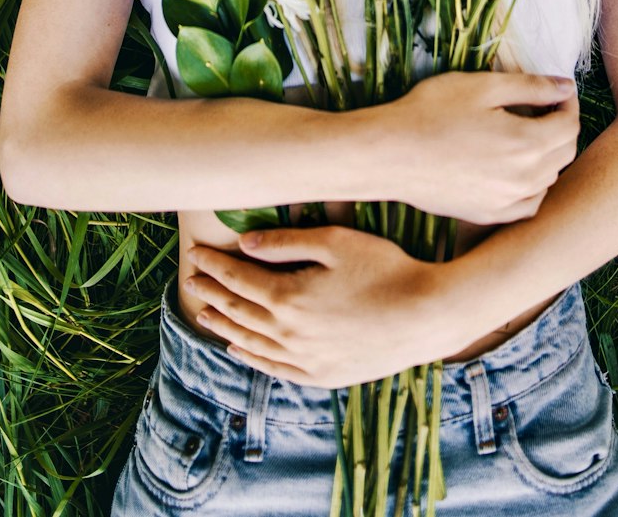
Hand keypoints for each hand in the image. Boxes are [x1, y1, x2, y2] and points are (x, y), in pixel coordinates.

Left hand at [183, 226, 456, 386]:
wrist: (426, 316)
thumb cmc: (385, 269)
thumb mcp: (336, 242)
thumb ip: (287, 242)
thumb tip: (245, 243)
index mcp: (289, 298)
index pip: (239, 279)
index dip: (215, 265)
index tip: (196, 253)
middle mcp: (289, 334)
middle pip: (239, 311)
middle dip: (212, 292)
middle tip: (192, 279)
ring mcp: (305, 360)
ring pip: (251, 342)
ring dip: (224, 325)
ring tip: (203, 313)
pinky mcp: (322, 376)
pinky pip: (274, 368)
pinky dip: (251, 357)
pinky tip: (238, 348)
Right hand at [388, 70, 579, 223]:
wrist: (388, 154)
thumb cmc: (430, 113)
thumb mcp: (482, 86)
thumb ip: (530, 86)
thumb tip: (565, 86)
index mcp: (527, 144)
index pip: (569, 124)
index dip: (568, 103)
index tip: (557, 91)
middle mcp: (525, 179)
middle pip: (564, 153)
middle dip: (562, 127)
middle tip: (545, 108)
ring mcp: (506, 202)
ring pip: (549, 179)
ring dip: (549, 155)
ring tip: (529, 133)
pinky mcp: (488, 215)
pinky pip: (528, 204)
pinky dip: (533, 186)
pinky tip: (518, 171)